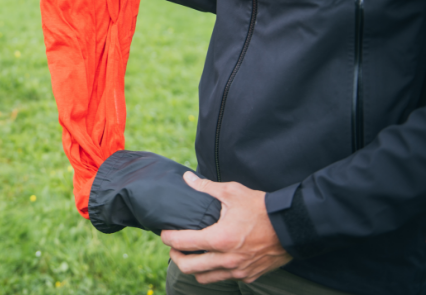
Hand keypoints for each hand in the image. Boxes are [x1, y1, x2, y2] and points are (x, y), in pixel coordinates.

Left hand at [161, 172, 291, 283]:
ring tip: (192, 255)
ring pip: (204, 278)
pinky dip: (214, 271)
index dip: (168, 238)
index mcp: (219, 239)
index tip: (164, 233)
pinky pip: (223, 278)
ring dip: (194, 268)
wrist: (292, 227)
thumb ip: (206, 187)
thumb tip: (187, 178)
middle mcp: (226, 260)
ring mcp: (238, 271)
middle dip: (176, 258)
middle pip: (188, 268)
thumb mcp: (232, 193)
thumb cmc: (261, 208)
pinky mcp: (249, 276)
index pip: (182, 243)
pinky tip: (213, 259)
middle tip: (174, 248)